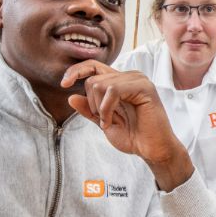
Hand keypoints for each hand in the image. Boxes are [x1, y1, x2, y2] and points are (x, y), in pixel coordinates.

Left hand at [62, 61, 192, 190]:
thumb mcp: (103, 122)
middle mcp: (129, 76)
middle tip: (103, 120)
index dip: (75, 71)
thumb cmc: (133, 137)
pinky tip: (111, 121)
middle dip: (91, 103)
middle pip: (93, 78)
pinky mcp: (144, 87)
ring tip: (110, 122)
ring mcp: (138, 80)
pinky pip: (113, 90)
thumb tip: (71, 97)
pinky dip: (107, 108)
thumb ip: (89, 110)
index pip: (93, 66)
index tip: (64, 84)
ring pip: (101, 83)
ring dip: (99, 108)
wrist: (152, 150)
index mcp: (119, 82)